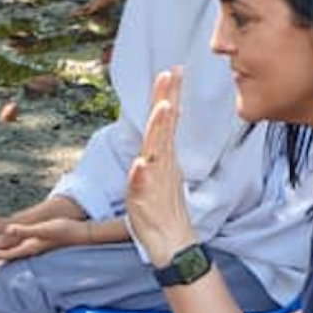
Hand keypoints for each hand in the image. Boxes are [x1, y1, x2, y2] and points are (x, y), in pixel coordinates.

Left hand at [0, 216, 90, 262]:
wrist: (80, 235)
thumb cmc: (63, 231)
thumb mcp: (43, 229)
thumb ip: (25, 230)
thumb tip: (9, 229)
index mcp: (29, 247)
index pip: (7, 253)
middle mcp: (30, 250)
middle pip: (8, 255)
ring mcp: (35, 249)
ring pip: (14, 254)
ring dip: (1, 255)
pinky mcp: (39, 246)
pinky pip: (22, 251)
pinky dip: (12, 252)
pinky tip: (11, 251)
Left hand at [125, 68, 195, 267]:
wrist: (171, 241)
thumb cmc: (161, 209)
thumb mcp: (155, 173)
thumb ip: (155, 152)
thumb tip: (157, 133)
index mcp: (162, 157)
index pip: (165, 121)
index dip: (168, 95)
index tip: (172, 71)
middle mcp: (160, 164)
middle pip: (162, 127)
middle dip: (165, 99)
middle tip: (169, 75)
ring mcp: (153, 180)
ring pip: (155, 150)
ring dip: (159, 129)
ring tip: (163, 108)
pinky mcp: (144, 199)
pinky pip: (141, 185)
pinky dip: (140, 174)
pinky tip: (140, 164)